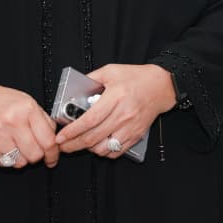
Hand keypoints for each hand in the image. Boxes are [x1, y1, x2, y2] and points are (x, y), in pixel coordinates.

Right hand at [0, 78, 59, 168]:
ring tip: (18, 146)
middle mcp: (11, 123)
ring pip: (20, 162)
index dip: (53, 153)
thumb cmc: (2, 101)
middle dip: (38, 156)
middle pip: (34, 155)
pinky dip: (8, 159)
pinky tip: (6, 146)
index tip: (53, 157)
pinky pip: (4, 163)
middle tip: (35, 150)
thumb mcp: (29, 102)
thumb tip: (55, 139)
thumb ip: (44, 120)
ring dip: (22, 158)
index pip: (47, 140)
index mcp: (26, 110)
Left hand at [55, 64, 175, 157]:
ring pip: (104, 148)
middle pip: (93, 137)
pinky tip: (98, 145)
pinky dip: (104, 152)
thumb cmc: (137, 77)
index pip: (90, 120)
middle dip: (73, 144)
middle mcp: (124, 114)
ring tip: (81, 143)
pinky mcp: (136, 135)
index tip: (61, 136)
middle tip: (63, 145)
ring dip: (89, 149)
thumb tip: (74, 90)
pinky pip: (117, 151)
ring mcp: (131, 127)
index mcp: (116, 97)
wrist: (161, 86)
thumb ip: (91, 79)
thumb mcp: (111, 71)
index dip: (73, 131)